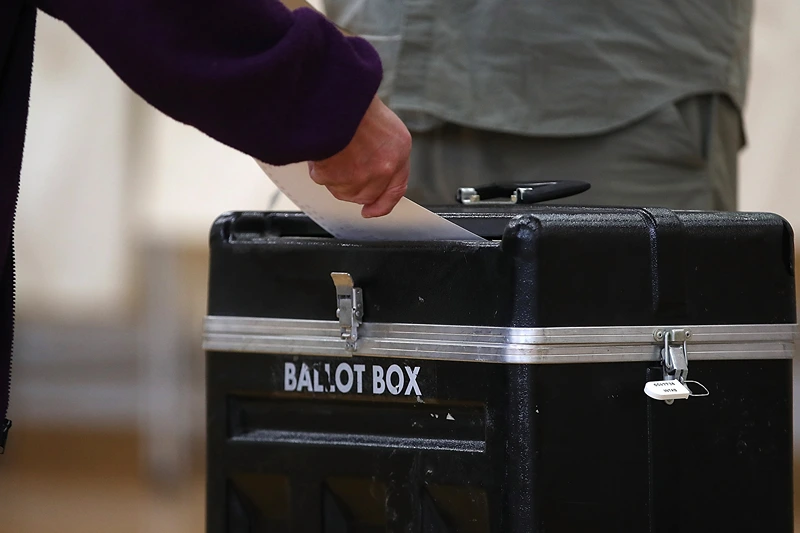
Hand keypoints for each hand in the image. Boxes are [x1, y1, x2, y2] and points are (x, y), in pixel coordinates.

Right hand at [308, 96, 410, 217]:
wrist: (333, 94)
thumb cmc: (352, 101)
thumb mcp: (380, 123)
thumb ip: (381, 151)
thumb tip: (369, 168)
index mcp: (398, 150)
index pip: (396, 188)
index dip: (383, 204)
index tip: (372, 210)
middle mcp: (385, 167)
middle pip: (367, 195)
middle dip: (353, 188)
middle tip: (341, 172)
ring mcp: (362, 175)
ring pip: (345, 191)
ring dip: (335, 177)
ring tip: (331, 150)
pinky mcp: (337, 177)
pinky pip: (324, 180)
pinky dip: (319, 168)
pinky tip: (320, 149)